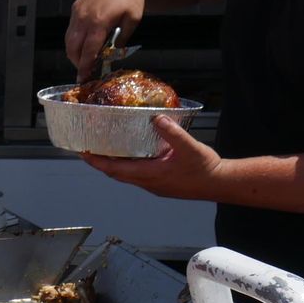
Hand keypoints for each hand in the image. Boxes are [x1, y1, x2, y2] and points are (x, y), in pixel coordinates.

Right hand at [66, 0, 144, 77]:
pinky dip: (74, 40)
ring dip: (74, 53)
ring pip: (69, 40)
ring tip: (84, 60)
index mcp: (100, 22)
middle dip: (77, 62)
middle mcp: (84, 18)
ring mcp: (78, 12)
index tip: (83, 79)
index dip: (85, 66)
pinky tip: (84, 44)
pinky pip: (71, 29)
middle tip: (85, 71)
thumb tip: (112, 55)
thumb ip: (121, 39)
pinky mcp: (75, 8)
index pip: (88, 50)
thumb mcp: (133, 20)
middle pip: (73, 48)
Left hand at [82, 116, 223, 200]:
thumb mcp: (189, 147)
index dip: (97, 161)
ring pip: (126, 175)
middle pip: (116, 173)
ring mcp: (153, 184)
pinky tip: (131, 154)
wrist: (220, 184)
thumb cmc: (205, 169)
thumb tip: (157, 118)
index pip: (115, 169)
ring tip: (104, 150)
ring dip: (113, 164)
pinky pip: (137, 174)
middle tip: (87, 149)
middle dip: (100, 162)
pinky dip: (128, 165)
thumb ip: (172, 132)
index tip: (83, 153)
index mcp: (150, 175)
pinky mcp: (160, 183)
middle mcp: (147, 182)